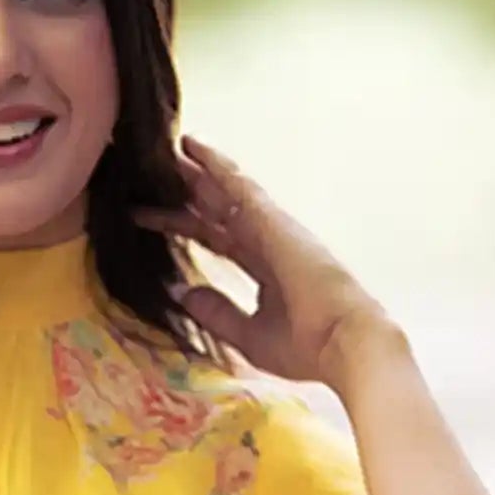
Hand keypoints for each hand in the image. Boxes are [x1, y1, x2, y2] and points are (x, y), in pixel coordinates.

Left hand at [136, 134, 388, 389]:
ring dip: (198, 170)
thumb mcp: (249, 335)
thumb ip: (217, 313)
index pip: (216, 240)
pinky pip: (239, 186)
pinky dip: (216, 166)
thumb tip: (182, 292)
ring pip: (226, 191)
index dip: (184, 227)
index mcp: (266, 270)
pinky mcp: (273, 221)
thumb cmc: (308, 346)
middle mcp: (268, 242)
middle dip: (186, 192)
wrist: (345, 344)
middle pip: (217, 210)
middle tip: (151, 173)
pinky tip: (194, 149)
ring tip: (169, 147)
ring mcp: (272, 228)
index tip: (150, 218)